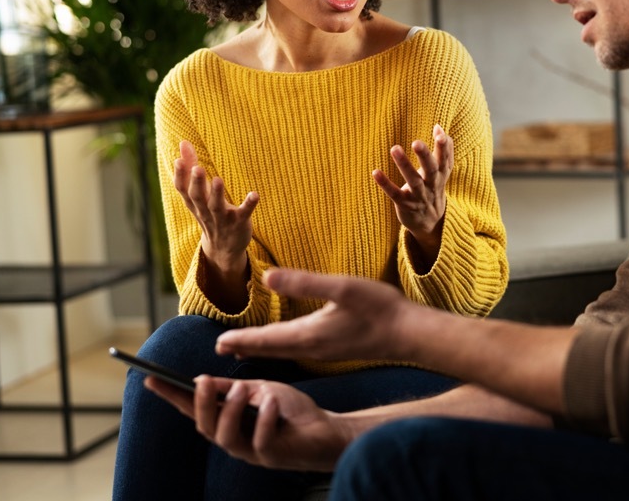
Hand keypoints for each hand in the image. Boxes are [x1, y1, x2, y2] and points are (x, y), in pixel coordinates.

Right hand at [143, 373, 349, 472]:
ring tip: (243, 388)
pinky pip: (261, 440)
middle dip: (201, 403)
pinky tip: (273, 403)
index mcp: (226, 420)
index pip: (192, 409)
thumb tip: (201, 380)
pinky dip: (266, 418)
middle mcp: (232, 438)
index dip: (171, 396)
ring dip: (231, 410)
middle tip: (204, 381)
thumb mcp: (260, 391)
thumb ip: (232, 388)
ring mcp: (250, 450)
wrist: (325, 430)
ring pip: (226, 436)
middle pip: (204, 426)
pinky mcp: (271, 456)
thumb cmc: (291, 411)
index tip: (150, 378)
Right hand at [173, 140, 258, 274]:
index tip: (178, 160)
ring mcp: (222, 218)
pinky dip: (249, 204)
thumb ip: (191, 167)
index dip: (180, 176)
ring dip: (217, 193)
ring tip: (218, 179)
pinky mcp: (239, 223)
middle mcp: (205, 211)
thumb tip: (183, 142)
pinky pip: (244, 213)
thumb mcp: (198, 193)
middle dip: (197, 183)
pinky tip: (255, 194)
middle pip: (198, 197)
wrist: (224, 248)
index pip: (183, 189)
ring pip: (216, 206)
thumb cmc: (209, 212)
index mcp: (194, 203)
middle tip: (197, 168)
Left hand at [215, 269, 418, 363]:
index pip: (266, 339)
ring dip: (263, 347)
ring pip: (284, 351)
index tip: (219, 343)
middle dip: (246, 346)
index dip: (242, 339)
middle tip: (220, 348)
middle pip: (271, 348)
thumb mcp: (342, 288)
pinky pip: (298, 350)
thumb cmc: (380, 308)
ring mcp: (325, 351)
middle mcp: (312, 347)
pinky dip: (282, 347)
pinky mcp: (335, 348)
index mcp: (308, 334)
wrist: (410, 334)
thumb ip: (304, 282)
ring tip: (245, 346)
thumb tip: (267, 278)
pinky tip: (286, 342)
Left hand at [373, 124, 452, 261]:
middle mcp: (432, 185)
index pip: (445, 160)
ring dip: (404, 165)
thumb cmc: (433, 188)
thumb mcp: (443, 172)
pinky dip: (385, 184)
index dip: (444, 147)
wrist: (431, 222)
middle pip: (431, 170)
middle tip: (416, 142)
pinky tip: (375, 171)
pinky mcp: (405, 205)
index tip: (439, 133)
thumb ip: (443, 150)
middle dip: (425, 156)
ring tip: (394, 148)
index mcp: (441, 175)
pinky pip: (395, 194)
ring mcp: (418, 196)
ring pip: (413, 181)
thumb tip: (439, 127)